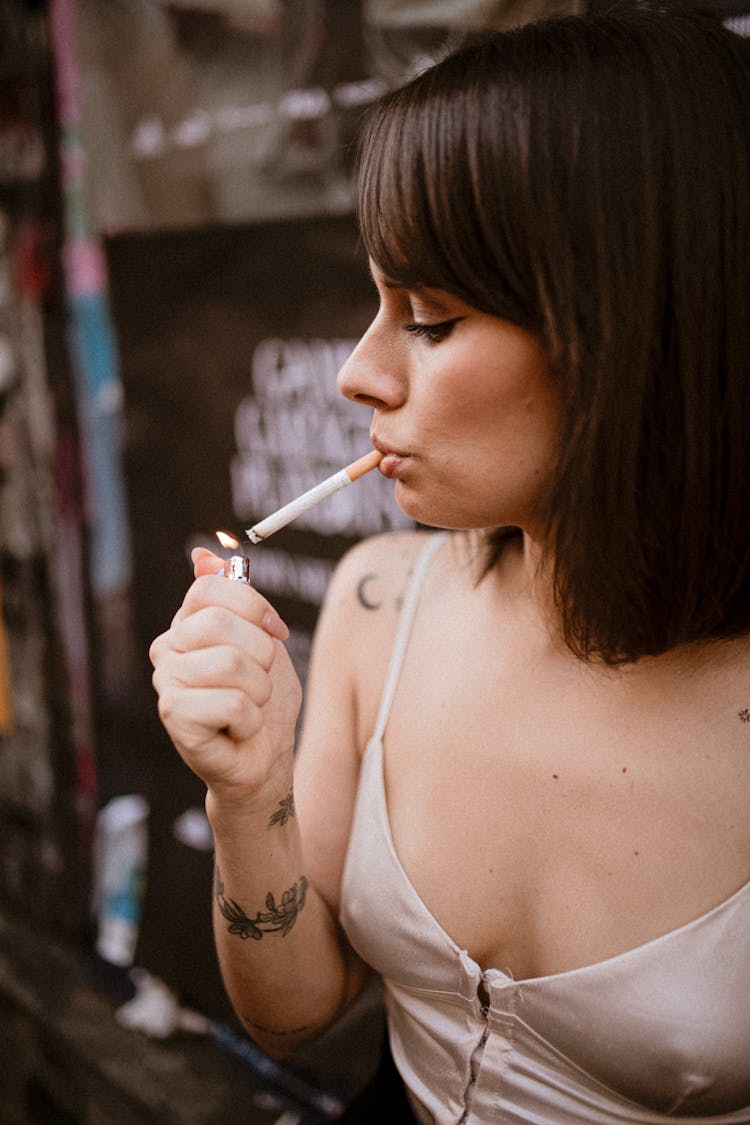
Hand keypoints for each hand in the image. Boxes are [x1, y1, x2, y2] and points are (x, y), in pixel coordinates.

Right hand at [149, 549, 301, 808]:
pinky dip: (252, 720)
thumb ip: (237, 596)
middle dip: (260, 653)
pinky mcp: (174, 717)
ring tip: (250, 707)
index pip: (211, 587)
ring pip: (232, 665)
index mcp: (187, 623)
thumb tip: (203, 554)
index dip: (255, 607)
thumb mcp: (262, 640)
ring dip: (260, 691)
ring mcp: (165, 682)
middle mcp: (168, 648)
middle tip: (260, 679)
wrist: (264, 759)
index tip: (274, 633)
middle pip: (219, 623)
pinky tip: (240, 730)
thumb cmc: (264, 700)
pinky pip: (233, 704)